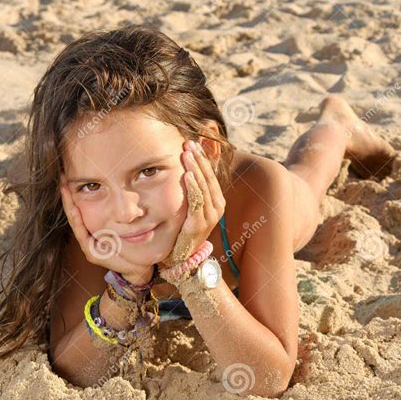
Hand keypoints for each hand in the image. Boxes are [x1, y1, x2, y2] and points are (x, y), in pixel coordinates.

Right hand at [59, 173, 154, 285]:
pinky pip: (82, 234)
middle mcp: (88, 234)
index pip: (81, 206)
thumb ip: (121, 211)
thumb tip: (123, 190)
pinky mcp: (91, 252)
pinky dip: (78, 221)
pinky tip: (75, 210)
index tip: (69, 175)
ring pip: (75, 221)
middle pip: (74, 211)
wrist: (137, 266)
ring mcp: (88, 243)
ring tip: (65, 189)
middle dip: (68, 195)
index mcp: (94, 227)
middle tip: (62, 178)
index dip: (75, 192)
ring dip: (69, 205)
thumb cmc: (133, 245)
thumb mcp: (126, 224)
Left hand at [159, 140, 225, 270]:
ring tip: (187, 154)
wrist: (183, 256)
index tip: (193, 143)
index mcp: (217, 201)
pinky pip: (197, 201)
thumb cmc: (185, 229)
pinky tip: (188, 175)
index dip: (202, 158)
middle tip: (188, 143)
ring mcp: (210, 216)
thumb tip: (186, 169)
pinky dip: (193, 186)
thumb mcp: (191, 208)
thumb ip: (192, 192)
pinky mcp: (199, 223)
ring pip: (203, 186)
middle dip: (198, 158)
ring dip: (195, 168)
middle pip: (208, 177)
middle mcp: (217, 207)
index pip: (210, 174)